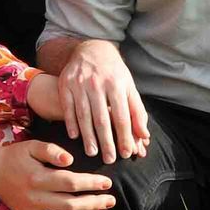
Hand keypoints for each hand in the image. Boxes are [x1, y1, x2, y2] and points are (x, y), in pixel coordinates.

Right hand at [0, 139, 117, 209]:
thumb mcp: (31, 146)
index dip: (91, 184)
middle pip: (71, 206)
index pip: (70, 183)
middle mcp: (36, 199)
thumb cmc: (15, 156)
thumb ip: (52, 150)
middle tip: (111, 200)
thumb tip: (71, 159)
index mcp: (38, 179)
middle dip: (94, 204)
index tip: (107, 182)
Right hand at [53, 40, 148, 163]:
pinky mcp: (65, 83)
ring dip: (88, 136)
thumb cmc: (114, 73)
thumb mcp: (129, 87)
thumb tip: (145, 136)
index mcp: (117, 84)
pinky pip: (68, 107)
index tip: (126, 153)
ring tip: (92, 152)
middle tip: (109, 159)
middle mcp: (98, 83)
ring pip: (84, 115)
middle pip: (102, 118)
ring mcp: (80, 83)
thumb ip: (137, 111)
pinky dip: (71, 123)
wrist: (91, 49)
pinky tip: (74, 137)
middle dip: (106, 141)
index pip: (122, 115)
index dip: (124, 136)